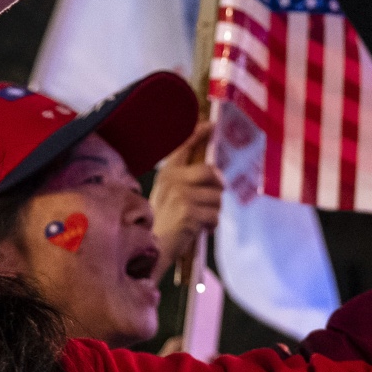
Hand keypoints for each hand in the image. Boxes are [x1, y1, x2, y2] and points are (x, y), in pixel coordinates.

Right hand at [149, 121, 222, 273]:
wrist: (152, 247)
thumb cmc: (161, 222)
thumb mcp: (168, 194)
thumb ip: (186, 181)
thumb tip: (214, 175)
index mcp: (167, 172)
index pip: (185, 147)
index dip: (200, 134)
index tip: (211, 125)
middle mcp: (173, 179)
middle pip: (211, 172)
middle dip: (218, 186)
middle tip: (215, 196)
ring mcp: (181, 195)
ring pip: (217, 197)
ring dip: (214, 211)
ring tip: (200, 219)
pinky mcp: (189, 212)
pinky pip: (214, 215)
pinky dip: (211, 225)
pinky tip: (200, 229)